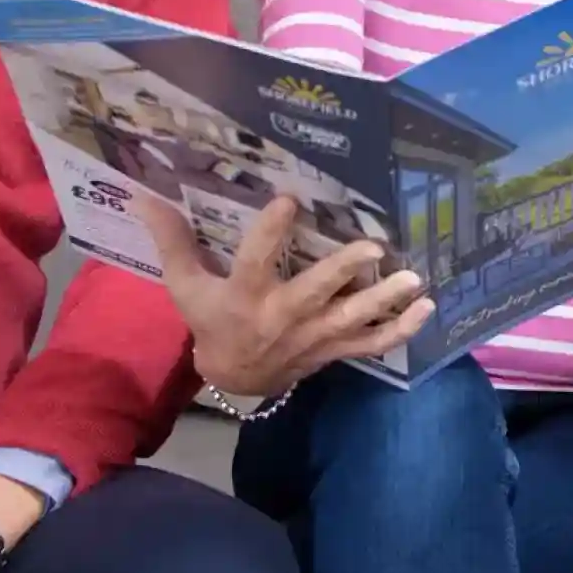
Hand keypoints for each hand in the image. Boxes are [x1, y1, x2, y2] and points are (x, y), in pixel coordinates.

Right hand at [142, 192, 432, 394]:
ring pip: (353, 320)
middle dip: (344, 272)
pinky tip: (428, 309)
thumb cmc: (211, 321)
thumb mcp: (185, 285)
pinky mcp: (335, 351)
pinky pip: (372, 344)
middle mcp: (283, 317)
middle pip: (315, 293)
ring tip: (415, 280)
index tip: (288, 200)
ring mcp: (314, 337)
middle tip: (373, 247)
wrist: (234, 377)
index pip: (255, 261)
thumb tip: (144, 195)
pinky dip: (401, 330)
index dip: (270, 232)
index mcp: (244, 297)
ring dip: (385, 301)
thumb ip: (172, 241)